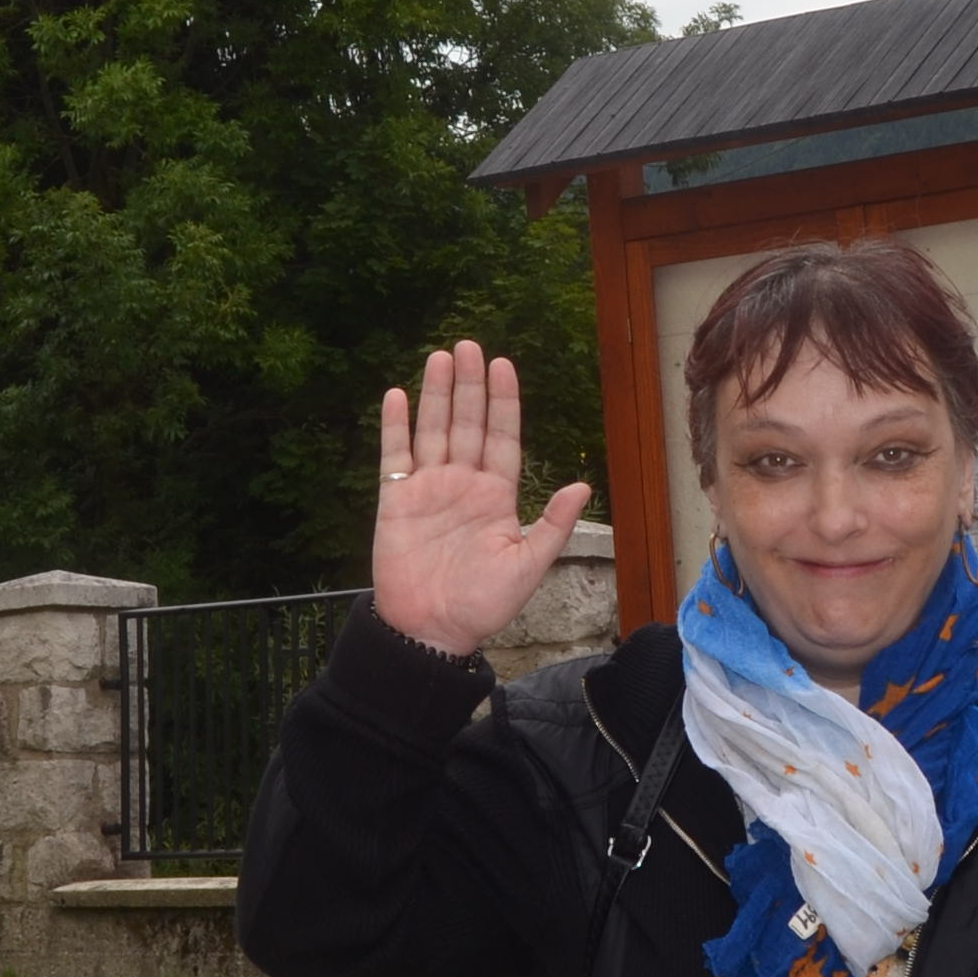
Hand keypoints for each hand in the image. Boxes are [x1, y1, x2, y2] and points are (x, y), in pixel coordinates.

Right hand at [372, 341, 593, 658]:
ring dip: (436, 395)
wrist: (430, 630)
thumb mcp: (527, 566)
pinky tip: (397, 396)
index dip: (503, 402)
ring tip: (440, 358)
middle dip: (470, 385)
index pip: (502, 437)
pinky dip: (395, 426)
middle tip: (468, 345)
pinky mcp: (396, 501)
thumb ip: (552, 524)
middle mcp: (463, 484)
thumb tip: (583, 485)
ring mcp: (428, 489)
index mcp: (496, 495)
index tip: (504, 366)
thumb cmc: (482, 604)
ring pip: (433, 430)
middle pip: (468, 423)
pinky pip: (394, 456)